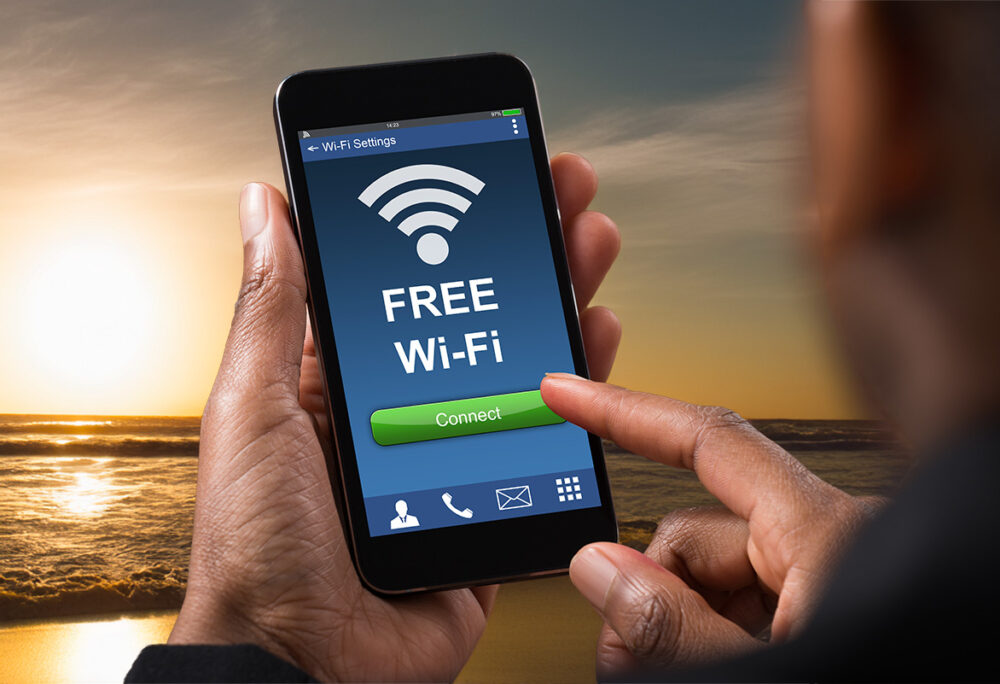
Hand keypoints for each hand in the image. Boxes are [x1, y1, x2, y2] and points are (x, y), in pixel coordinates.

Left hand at [168, 154, 620, 681]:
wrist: (302, 665)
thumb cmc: (258, 548)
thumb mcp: (252, 407)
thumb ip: (275, 308)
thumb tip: (267, 203)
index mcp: (340, 381)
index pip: (409, 282)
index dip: (452, 223)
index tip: (488, 169)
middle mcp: (402, 411)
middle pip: (477, 314)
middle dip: (523, 245)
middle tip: (562, 190)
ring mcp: (452, 456)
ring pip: (520, 366)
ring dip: (559, 299)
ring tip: (590, 246)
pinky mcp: (493, 504)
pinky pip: (546, 440)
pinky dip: (579, 387)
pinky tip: (597, 339)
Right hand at [539, 375, 881, 678]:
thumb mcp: (764, 676)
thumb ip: (675, 627)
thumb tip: (601, 569)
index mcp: (829, 536)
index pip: (711, 444)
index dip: (627, 413)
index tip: (571, 394)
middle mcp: (834, 545)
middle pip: (698, 536)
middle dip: (650, 593)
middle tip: (623, 658)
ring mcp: (834, 580)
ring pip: (715, 579)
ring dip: (676, 627)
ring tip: (660, 673)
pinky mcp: (832, 609)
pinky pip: (745, 604)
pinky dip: (712, 636)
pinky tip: (703, 668)